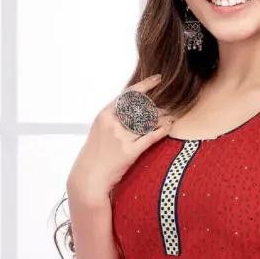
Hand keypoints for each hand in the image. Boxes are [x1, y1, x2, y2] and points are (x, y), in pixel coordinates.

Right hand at [68, 74, 175, 202]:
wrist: (88, 179)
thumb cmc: (94, 156)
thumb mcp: (99, 131)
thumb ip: (113, 119)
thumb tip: (131, 110)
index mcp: (104, 115)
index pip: (128, 95)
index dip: (145, 85)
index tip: (157, 79)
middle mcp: (113, 124)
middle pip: (141, 107)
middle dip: (156, 106)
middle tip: (166, 107)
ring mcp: (121, 138)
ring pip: (148, 121)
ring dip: (162, 117)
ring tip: (171, 116)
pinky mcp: (129, 152)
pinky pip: (150, 137)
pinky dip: (161, 130)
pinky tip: (168, 127)